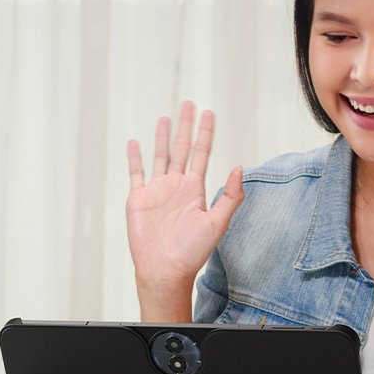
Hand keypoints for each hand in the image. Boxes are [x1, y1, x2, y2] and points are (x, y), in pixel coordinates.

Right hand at [126, 101, 243, 293]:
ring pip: (160, 156)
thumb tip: (239, 168)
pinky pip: (136, 173)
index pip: (202, 154)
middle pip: (182, 148)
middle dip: (186, 126)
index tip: (209, 113)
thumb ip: (229, 196)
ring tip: (165, 117)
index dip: (205, 134)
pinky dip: (135, 158)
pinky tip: (134, 142)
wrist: (164, 270)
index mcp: (195, 189)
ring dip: (162, 137)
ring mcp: (157, 191)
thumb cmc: (192, 252)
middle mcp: (176, 186)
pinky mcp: (138, 199)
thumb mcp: (217, 223)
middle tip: (189, 104)